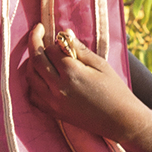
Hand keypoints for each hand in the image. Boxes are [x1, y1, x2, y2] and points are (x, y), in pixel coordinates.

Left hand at [25, 27, 148, 145]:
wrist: (121, 120)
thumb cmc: (115, 90)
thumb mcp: (100, 65)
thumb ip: (80, 49)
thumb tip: (65, 33)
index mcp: (72, 73)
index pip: (52, 49)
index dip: (54, 39)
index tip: (57, 34)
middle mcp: (58, 87)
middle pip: (36, 60)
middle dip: (34, 42)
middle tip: (38, 30)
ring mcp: (53, 102)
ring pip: (30, 76)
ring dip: (31, 62)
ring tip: (39, 53)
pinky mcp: (53, 112)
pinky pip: (33, 96)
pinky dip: (33, 83)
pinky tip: (40, 76)